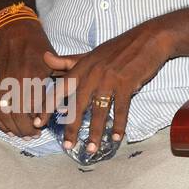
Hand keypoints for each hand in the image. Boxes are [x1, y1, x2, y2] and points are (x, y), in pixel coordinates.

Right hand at [0, 20, 56, 137]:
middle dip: (26, 128)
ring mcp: (1, 84)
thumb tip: (68, 102)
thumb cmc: (39, 46)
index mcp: (33, 77)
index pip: (34, 107)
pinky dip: (0, 121)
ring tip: (24, 135)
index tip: (43, 127)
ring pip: (4, 114)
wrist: (14, 32)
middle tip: (35, 135)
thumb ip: (61, 81)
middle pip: (18, 114)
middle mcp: (15, 82)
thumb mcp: (54, 61)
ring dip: (13, 128)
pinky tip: (9, 128)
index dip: (38, 120)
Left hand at [40, 20, 176, 150]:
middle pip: (77, 106)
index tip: (39, 123)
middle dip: (71, 128)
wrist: (149, 39)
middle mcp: (92, 74)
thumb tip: (44, 57)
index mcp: (82, 67)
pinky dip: (119, 125)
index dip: (47, 107)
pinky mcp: (127, 84)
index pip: (59, 90)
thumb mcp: (91, 53)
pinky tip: (116, 138)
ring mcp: (110, 80)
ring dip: (95, 133)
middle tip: (68, 146)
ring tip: (92, 149)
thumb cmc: (120, 48)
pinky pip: (121, 109)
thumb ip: (68, 61)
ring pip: (99, 112)